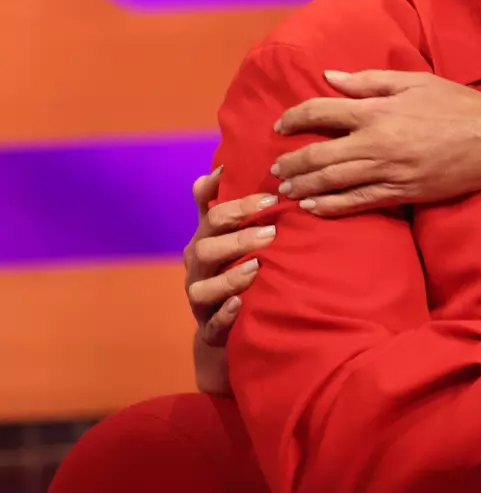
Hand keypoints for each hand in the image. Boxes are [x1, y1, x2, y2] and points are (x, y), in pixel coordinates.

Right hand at [183, 166, 278, 395]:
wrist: (226, 322)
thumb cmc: (232, 265)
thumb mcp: (226, 233)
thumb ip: (221, 201)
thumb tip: (222, 164)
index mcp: (203, 240)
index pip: (211, 216)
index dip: (234, 205)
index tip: (268, 197)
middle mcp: (197, 267)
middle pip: (205, 248)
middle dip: (236, 238)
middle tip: (270, 233)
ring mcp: (200, 299)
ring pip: (203, 288)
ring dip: (229, 277)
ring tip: (257, 268)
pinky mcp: (209, 328)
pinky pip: (212, 324)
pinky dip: (225, 314)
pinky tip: (240, 305)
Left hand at [272, 70, 480, 215]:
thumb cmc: (458, 105)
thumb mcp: (415, 81)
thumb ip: (369, 80)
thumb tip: (329, 77)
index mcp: (378, 110)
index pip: (322, 111)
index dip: (294, 117)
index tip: (280, 125)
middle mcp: (377, 142)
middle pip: (319, 154)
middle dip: (291, 162)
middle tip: (274, 168)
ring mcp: (388, 172)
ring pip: (332, 181)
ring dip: (303, 185)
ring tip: (285, 189)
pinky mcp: (401, 193)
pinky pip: (357, 202)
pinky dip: (330, 205)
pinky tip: (313, 206)